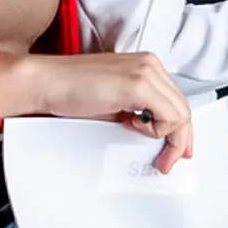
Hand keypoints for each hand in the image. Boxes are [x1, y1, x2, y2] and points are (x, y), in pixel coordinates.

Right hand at [0, 52, 192, 173]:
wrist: (45, 83)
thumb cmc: (72, 92)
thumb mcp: (117, 104)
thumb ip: (141, 112)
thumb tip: (159, 136)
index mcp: (147, 66)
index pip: (176, 101)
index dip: (181, 130)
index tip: (177, 151)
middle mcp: (150, 65)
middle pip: (183, 108)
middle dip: (179, 140)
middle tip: (168, 161)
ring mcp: (146, 72)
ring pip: (180, 114)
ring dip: (167, 138)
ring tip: (145, 144)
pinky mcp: (138, 84)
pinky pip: (168, 116)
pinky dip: (156, 130)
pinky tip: (133, 127)